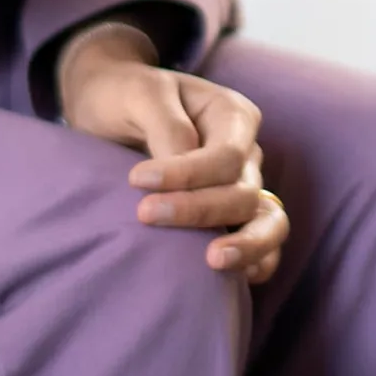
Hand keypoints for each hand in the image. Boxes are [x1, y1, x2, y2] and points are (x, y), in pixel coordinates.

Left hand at [58, 24, 287, 282]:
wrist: (107, 109)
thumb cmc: (124, 97)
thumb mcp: (141, 95)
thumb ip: (167, 125)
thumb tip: (183, 163)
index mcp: (232, 115)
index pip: (227, 155)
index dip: (188, 173)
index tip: (136, 181)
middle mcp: (246, 151)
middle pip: (243, 191)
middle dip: (200, 209)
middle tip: (145, 214)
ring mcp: (241, 185)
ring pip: (268, 220)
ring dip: (245, 244)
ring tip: (212, 262)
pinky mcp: (226, 217)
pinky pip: (260, 242)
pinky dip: (256, 262)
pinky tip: (232, 280)